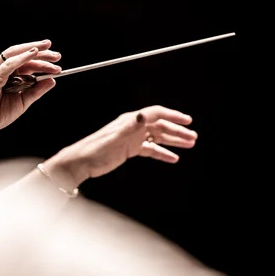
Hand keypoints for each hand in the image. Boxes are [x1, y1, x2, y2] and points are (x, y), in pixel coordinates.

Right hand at [0, 40, 61, 147]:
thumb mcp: (22, 102)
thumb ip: (35, 91)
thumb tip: (52, 80)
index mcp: (6, 75)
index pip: (26, 62)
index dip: (41, 59)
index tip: (56, 60)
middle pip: (22, 54)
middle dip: (41, 52)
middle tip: (57, 55)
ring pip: (15, 54)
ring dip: (33, 51)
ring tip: (49, 51)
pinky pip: (8, 64)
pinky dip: (21, 58)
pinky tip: (33, 54)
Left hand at [44, 105, 197, 187]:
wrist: (81, 162)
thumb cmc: (94, 150)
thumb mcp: (114, 138)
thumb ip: (130, 127)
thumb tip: (142, 114)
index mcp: (130, 120)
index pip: (156, 113)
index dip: (173, 115)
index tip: (188, 121)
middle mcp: (133, 127)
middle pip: (160, 126)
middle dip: (177, 131)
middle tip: (193, 138)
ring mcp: (132, 138)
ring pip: (157, 137)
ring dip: (173, 141)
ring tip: (189, 145)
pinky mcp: (129, 150)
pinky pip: (150, 149)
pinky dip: (162, 153)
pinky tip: (173, 158)